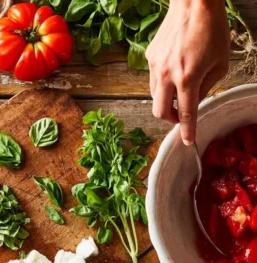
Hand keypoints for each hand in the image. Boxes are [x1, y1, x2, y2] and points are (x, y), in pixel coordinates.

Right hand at [146, 0, 229, 144]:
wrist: (193, 2)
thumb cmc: (212, 28)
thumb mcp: (220, 62)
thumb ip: (207, 86)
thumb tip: (195, 100)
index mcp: (187, 77)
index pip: (186, 113)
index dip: (187, 130)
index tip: (188, 141)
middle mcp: (167, 75)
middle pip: (160, 112)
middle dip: (170, 119)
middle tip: (181, 115)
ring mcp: (155, 66)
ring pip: (154, 97)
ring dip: (166, 102)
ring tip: (179, 93)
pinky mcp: (150, 58)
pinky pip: (154, 79)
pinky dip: (163, 84)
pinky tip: (173, 71)